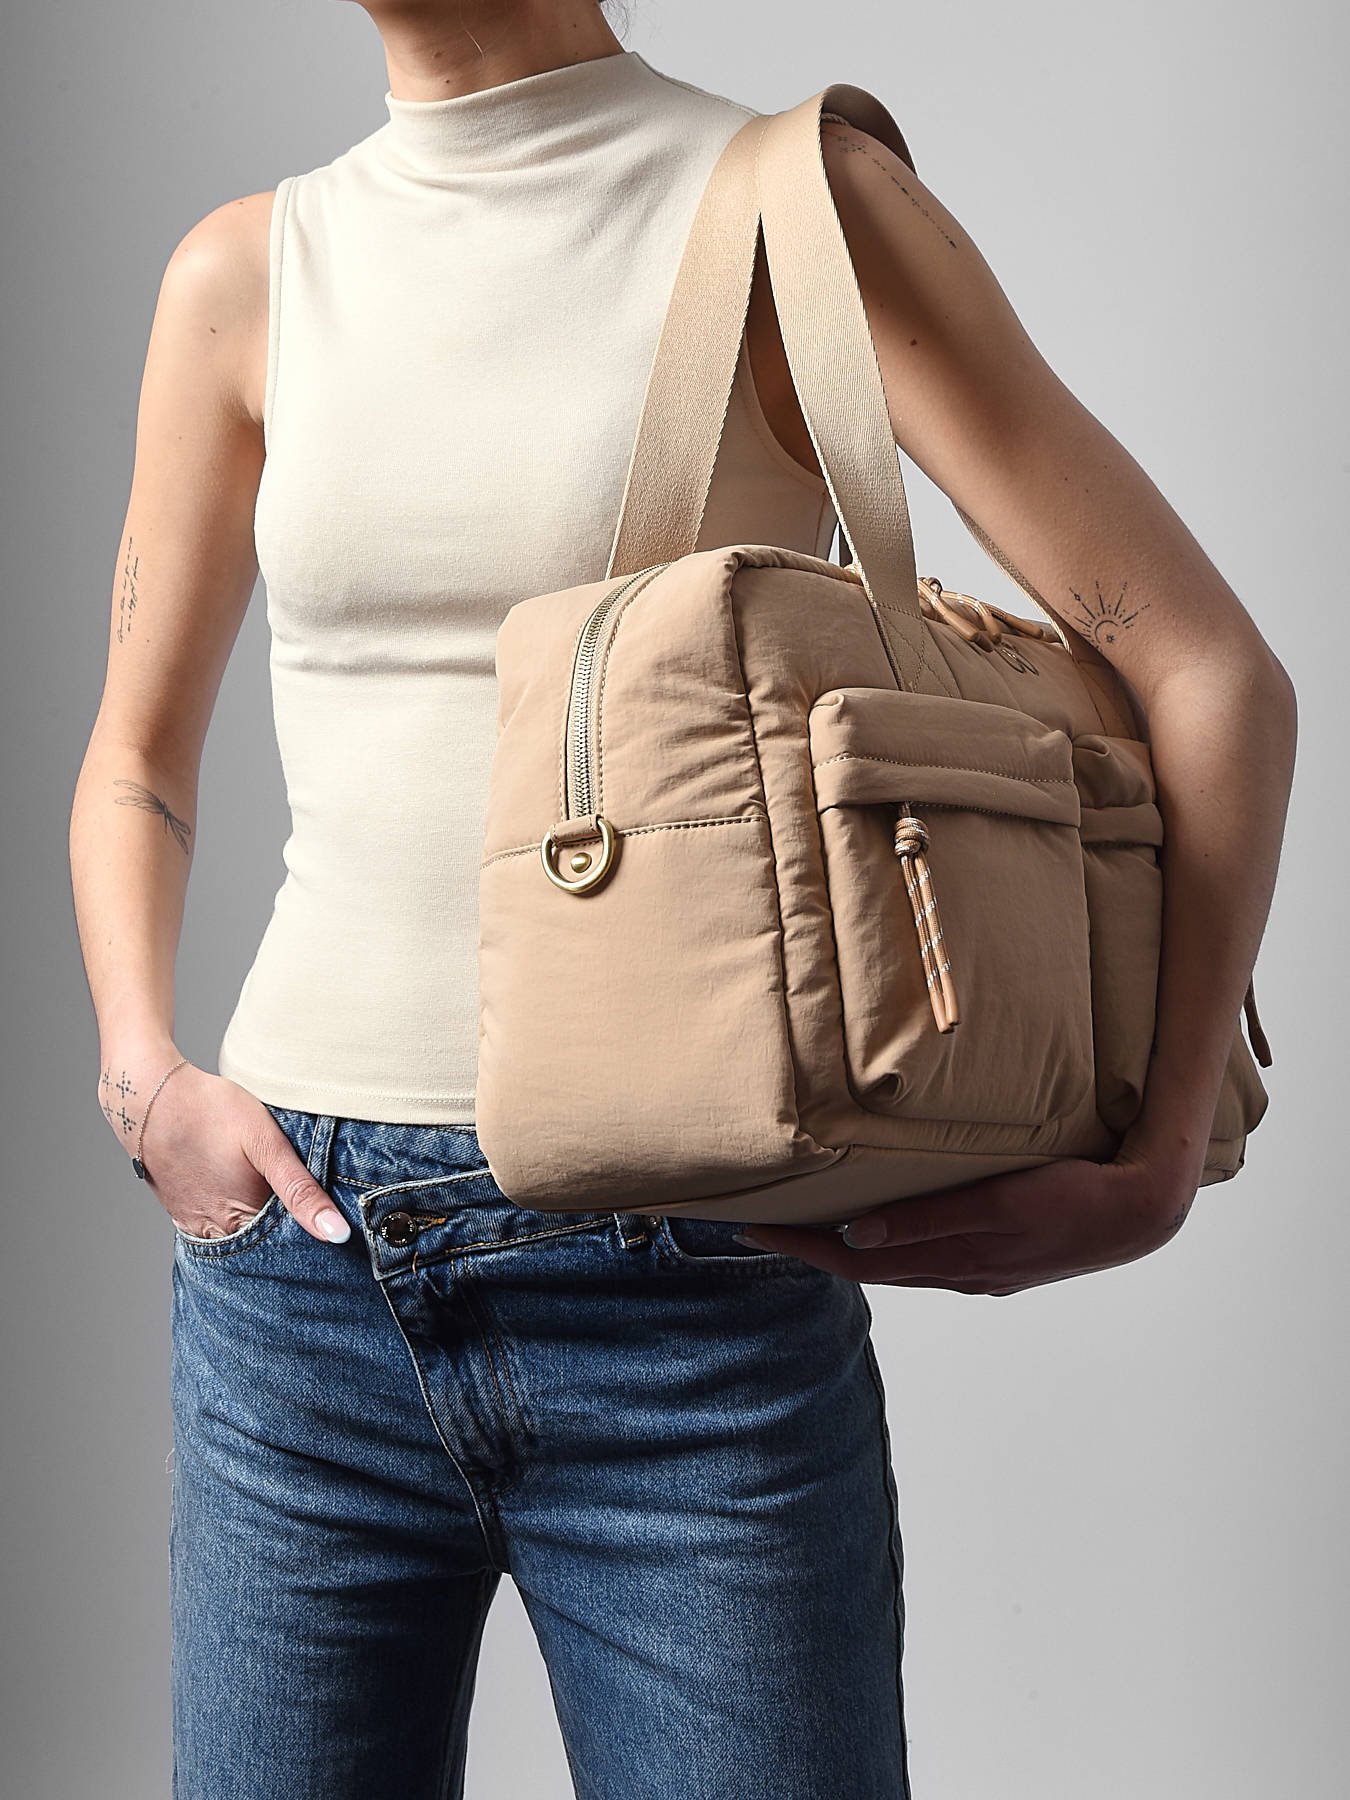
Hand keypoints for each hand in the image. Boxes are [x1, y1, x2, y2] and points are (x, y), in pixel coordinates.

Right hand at [99, 1056, 349, 1243]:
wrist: (149, 1097)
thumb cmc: (211, 1112)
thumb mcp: (267, 1144)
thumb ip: (302, 1190)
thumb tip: (338, 1234)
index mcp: (243, 1221)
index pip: (290, 1245)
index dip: (312, 1231)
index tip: (330, 1220)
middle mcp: (217, 1233)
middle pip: (264, 1245)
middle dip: (287, 1232)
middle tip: (305, 1202)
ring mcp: (194, 1225)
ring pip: (240, 1237)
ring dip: (261, 1225)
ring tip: (274, 1195)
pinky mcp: (181, 1212)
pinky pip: (216, 1226)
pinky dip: (236, 1218)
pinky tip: (245, 1195)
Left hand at [735, 1152, 1195, 1294]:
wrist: (1143, 1213)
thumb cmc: (1077, 1200)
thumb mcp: (1000, 1207)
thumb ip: (930, 1221)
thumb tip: (859, 1236)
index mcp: (952, 1261)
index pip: (856, 1259)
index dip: (803, 1247)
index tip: (753, 1231)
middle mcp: (959, 1272)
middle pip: (869, 1266)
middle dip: (815, 1249)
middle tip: (765, 1227)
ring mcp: (982, 1269)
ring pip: (899, 1264)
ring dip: (854, 1250)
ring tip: (814, 1227)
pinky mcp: (1002, 1258)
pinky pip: (931, 1256)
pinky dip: (897, 1246)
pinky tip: (889, 1230)